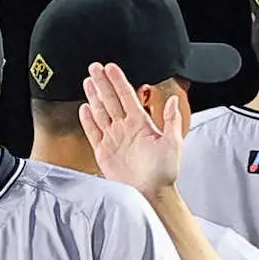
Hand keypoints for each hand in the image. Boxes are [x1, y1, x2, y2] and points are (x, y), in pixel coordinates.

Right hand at [79, 62, 181, 199]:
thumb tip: (173, 100)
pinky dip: (88, 120)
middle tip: (93, 67)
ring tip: (87, 82)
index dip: (118, 81)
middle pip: (110, 100)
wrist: (150, 192)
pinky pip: (93, 132)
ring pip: (100, 112)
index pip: (127, 95)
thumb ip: (171, 120)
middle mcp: (125, 128)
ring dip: (93, 96)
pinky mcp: (103, 151)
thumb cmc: (164, 170)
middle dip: (101, 82)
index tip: (110, 67)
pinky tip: (84, 108)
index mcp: (141, 122)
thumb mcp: (173, 142)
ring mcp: (113, 138)